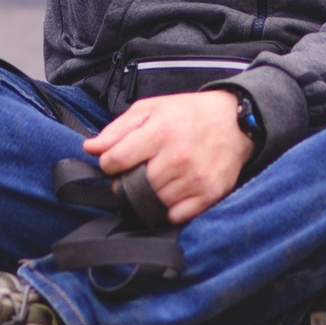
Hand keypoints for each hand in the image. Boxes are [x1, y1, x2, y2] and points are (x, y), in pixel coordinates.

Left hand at [83, 90, 253, 225]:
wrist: (235, 122)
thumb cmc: (189, 114)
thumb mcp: (151, 109)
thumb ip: (117, 129)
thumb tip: (91, 148)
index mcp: (160, 131)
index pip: (117, 159)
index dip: (108, 164)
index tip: (113, 163)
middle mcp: (178, 157)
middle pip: (134, 184)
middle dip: (128, 181)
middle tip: (137, 172)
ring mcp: (195, 178)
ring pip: (154, 201)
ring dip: (150, 194)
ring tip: (158, 177)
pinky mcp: (209, 194)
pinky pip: (177, 215)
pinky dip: (170, 208)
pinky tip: (173, 191)